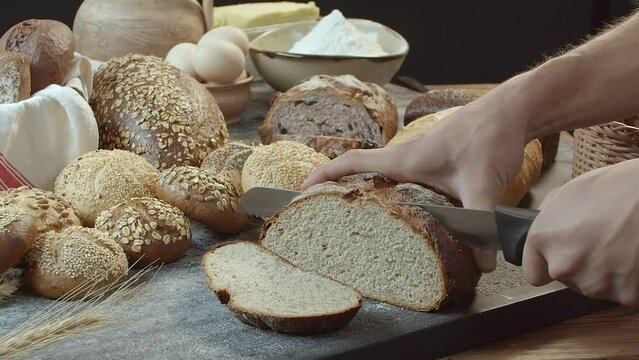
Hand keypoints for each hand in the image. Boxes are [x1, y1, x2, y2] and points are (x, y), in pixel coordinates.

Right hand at [303, 98, 530, 271]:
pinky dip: (395, 192)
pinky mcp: (436, 161)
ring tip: (357, 219)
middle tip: (323, 213)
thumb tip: (482, 264)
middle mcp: (406, 157)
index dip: (323, 174)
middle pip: (360, 171)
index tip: (301, 190)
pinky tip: (405, 213)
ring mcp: (420, 158)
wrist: (513, 110)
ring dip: (367, 191)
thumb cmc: (489, 136)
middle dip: (338, 188)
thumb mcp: (482, 186)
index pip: (351, 162)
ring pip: (383, 177)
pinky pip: (404, 178)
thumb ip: (479, 224)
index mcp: (404, 159)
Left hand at [523, 159, 638, 307]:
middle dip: (579, 265)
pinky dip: (629, 281)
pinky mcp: (625, 295)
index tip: (559, 256)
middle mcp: (563, 266)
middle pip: (566, 279)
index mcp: (543, 239)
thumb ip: (550, 217)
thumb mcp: (571, 193)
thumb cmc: (618, 188)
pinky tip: (633, 258)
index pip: (534, 273)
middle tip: (599, 242)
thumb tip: (544, 225)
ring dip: (604, 273)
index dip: (547, 264)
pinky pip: (622, 293)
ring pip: (594, 286)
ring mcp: (594, 283)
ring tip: (620, 246)